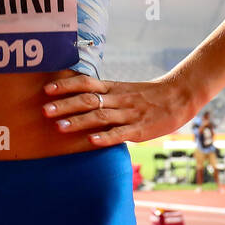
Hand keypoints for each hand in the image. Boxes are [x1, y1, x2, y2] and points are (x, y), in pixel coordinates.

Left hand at [41, 73, 194, 145]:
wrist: (180, 96)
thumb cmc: (148, 95)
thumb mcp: (124, 89)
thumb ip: (104, 93)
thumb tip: (78, 97)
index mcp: (113, 88)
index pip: (86, 83)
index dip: (66, 86)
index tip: (47, 89)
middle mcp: (118, 99)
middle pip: (88, 99)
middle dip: (65, 105)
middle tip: (45, 110)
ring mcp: (129, 115)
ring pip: (100, 117)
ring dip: (79, 121)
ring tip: (59, 126)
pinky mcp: (140, 130)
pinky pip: (120, 134)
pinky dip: (105, 137)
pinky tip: (91, 141)